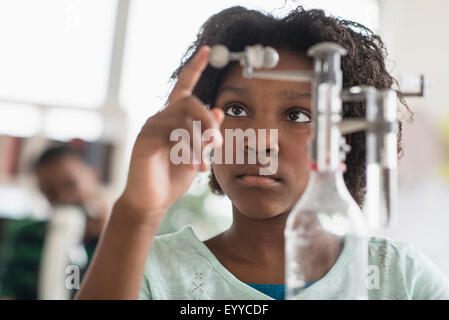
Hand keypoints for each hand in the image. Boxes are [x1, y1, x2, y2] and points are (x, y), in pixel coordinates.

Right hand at [119, 46, 223, 221]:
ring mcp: (151, 127)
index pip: (184, 88)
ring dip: (200, 143)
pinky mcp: (144, 139)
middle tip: (218, 144)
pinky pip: (172, 134)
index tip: (206, 50)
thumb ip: (206, 134)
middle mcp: (161, 118)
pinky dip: (188, 150)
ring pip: (183, 119)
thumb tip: (218, 111)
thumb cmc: (173, 177)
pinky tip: (192, 164)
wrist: (152, 201)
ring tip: (204, 164)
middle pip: (190, 102)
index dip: (194, 68)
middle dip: (208, 122)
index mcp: (174, 119)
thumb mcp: (197, 154)